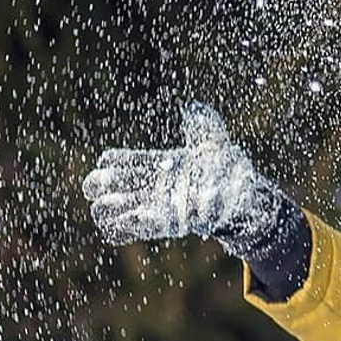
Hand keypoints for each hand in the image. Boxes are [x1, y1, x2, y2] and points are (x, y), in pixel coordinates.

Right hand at [82, 102, 286, 257]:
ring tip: (123, 203)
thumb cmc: (225, 167)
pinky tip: (141, 217)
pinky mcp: (161, 227)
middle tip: (108, 184)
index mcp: (153, 163)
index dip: (109, 161)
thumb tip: (193, 109)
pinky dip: (127, 226)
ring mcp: (151, 208)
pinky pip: (128, 232)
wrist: (242, 197)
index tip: (113, 161)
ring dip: (108, 209)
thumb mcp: (214, 142)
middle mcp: (146, 186)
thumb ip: (204, 124)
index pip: (114, 160)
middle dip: (98, 184)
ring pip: (107, 213)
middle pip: (100, 186)